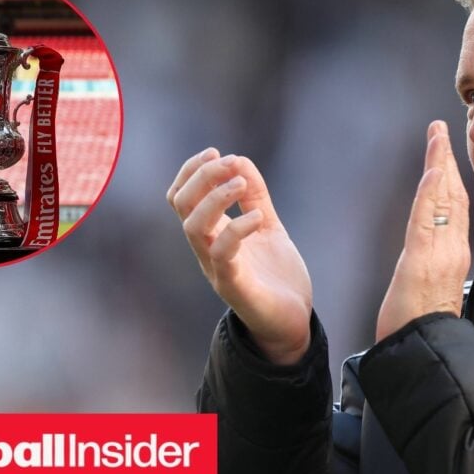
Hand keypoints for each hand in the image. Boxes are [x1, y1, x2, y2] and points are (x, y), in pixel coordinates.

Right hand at [168, 149, 312, 364]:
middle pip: (182, 206)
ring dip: (215, 198)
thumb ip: (256, 196)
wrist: (292, 322)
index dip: (191, 170)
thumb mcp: (267, 226)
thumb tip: (241, 160)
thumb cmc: (276, 276)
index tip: (216, 152)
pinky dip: (237, 229)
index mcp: (211, 233)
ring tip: (242, 184)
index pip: (181, 196)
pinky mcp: (234, 287)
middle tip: (230, 163)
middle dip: (202, 176)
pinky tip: (258, 217)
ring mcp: (217, 268)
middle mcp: (207, 249)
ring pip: (193, 228)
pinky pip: (222, 255)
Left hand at [375, 121, 470, 342]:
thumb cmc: (420, 332)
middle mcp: (450, 251)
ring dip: (439, 164)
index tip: (446, 153)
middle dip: (446, 159)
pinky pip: (428, 219)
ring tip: (437, 134)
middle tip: (441, 128)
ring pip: (443, 200)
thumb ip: (434, 274)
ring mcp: (439, 255)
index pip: (455, 209)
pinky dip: (431, 191)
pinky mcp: (423, 261)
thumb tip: (434, 266)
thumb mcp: (430, 296)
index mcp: (451, 258)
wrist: (422, 357)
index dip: (452, 178)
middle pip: (452, 196)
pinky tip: (431, 169)